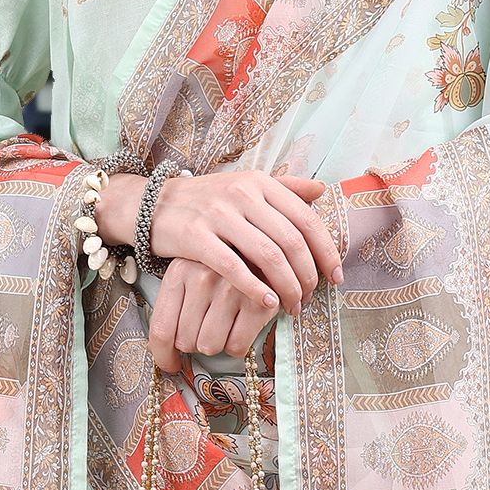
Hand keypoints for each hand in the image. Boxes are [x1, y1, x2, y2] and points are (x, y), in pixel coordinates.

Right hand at [96, 168, 341, 314]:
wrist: (154, 203)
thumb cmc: (207, 200)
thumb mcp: (247, 185)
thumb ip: (285, 188)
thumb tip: (322, 189)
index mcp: (261, 183)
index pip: (306, 218)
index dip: (326, 250)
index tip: (335, 276)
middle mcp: (243, 194)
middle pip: (290, 240)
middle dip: (307, 276)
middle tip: (309, 299)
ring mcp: (219, 214)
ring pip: (267, 255)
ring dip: (287, 286)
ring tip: (292, 306)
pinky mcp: (196, 237)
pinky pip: (234, 267)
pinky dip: (256, 288)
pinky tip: (268, 303)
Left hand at [148, 260, 277, 374]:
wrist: (265, 257)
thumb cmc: (222, 274)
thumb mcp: (191, 278)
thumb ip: (175, 307)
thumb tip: (162, 350)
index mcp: (179, 272)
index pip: (161, 328)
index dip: (163, 355)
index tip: (171, 365)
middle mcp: (203, 277)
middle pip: (186, 342)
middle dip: (195, 343)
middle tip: (207, 329)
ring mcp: (232, 288)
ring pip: (210, 346)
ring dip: (216, 344)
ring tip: (225, 325)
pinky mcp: (257, 303)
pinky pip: (236, 346)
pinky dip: (237, 346)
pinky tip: (241, 327)